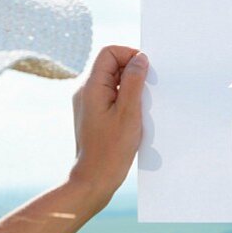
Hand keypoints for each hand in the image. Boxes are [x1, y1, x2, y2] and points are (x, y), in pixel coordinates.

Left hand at [69, 45, 147, 209]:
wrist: (94, 179)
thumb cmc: (111, 150)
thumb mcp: (129, 112)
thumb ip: (134, 81)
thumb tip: (140, 59)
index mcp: (90, 86)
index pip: (109, 53)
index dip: (129, 55)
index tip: (146, 70)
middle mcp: (85, 91)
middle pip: (110, 65)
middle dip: (131, 72)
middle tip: (146, 91)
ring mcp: (88, 103)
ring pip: (112, 81)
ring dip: (130, 88)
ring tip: (139, 107)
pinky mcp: (93, 114)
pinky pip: (110, 96)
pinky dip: (124, 100)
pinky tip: (133, 117)